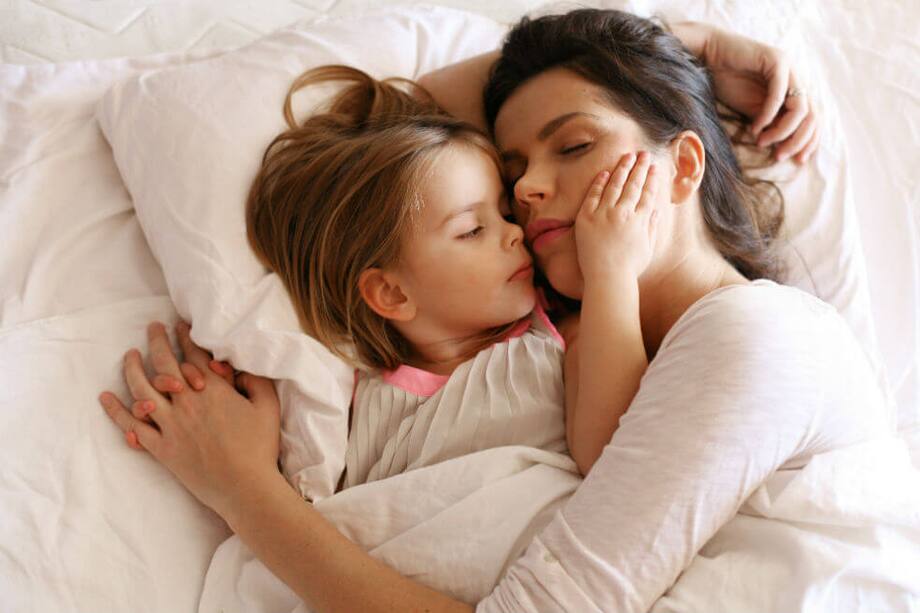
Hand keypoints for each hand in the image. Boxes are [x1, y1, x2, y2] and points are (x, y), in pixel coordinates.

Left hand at [98, 321, 281, 518]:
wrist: (245, 487)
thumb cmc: (260, 448)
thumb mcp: (268, 407)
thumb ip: (256, 381)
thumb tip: (240, 368)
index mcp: (213, 390)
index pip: (193, 355)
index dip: (185, 336)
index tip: (178, 325)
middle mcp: (187, 403)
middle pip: (164, 365)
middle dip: (156, 341)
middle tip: (152, 328)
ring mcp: (170, 426)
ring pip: (142, 390)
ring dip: (132, 369)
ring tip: (129, 356)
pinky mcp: (161, 448)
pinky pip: (132, 426)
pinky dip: (116, 411)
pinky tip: (106, 397)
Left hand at [575, 151, 658, 282]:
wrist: (607, 278)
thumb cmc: (629, 268)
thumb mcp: (647, 248)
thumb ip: (651, 227)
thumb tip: (655, 210)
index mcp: (640, 220)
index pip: (648, 193)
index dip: (651, 178)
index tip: (654, 166)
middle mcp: (624, 214)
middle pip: (633, 184)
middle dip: (639, 167)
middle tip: (643, 153)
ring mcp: (604, 215)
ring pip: (615, 186)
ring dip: (622, 169)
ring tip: (627, 156)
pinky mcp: (586, 219)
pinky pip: (593, 196)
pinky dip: (600, 183)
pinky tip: (605, 173)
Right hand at [703, 26, 817, 163]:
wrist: (708, 57)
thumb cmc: (726, 83)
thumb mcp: (753, 111)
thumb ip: (771, 123)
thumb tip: (784, 147)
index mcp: (794, 89)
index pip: (813, 118)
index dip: (809, 141)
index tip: (797, 160)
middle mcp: (796, 78)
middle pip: (813, 116)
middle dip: (799, 141)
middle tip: (779, 156)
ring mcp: (789, 67)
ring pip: (801, 108)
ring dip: (783, 131)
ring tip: (763, 142)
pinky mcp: (776, 61)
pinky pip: (779, 96)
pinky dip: (768, 116)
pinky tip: (755, 128)